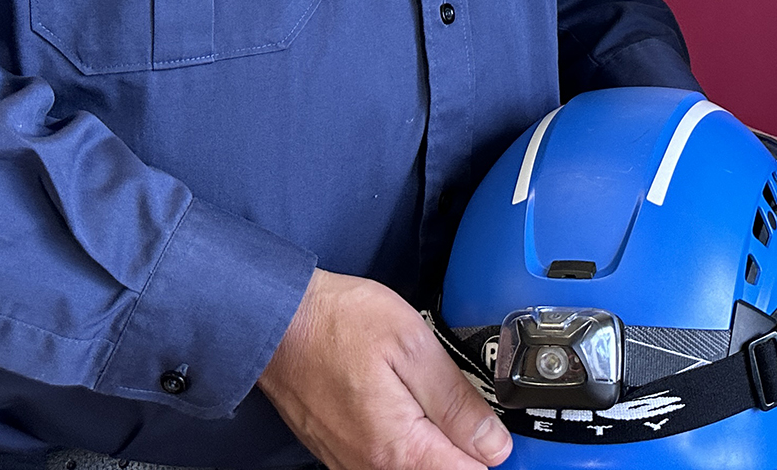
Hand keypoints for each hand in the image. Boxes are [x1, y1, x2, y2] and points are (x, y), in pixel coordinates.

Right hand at [259, 269, 511, 469]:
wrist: (277, 321)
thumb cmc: (338, 323)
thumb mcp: (412, 345)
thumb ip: (456, 401)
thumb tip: (494, 444)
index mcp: (398, 449)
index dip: (492, 452)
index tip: (500, 430)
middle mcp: (373, 468)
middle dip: (464, 449)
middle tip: (470, 408)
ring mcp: (351, 464)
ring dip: (435, 445)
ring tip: (436, 400)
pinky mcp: (339, 453)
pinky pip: (386, 463)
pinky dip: (408, 444)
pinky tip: (409, 407)